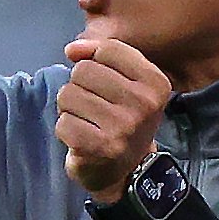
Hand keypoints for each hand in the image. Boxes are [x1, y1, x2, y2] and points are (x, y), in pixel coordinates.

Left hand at [55, 38, 172, 202]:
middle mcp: (144, 104)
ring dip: (69, 109)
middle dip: (79, 87)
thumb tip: (72, 49)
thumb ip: (98, 55)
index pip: (107, 50)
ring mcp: (123, 127)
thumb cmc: (122, 118)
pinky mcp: (100, 148)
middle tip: (95, 108)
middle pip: (83, 70)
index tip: (104, 84)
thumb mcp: (123, 81)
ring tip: (88, 122)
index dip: (95, 63)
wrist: (126, 171)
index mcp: (155, 83)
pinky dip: (66, 130)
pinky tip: (82, 139)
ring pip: (67, 94)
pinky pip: (62, 122)